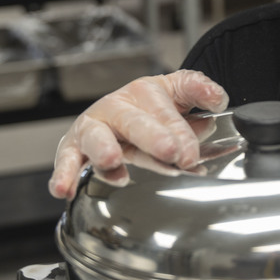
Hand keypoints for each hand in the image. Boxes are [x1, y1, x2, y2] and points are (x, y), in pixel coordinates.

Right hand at [49, 70, 228, 199]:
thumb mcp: (177, 92)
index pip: (165, 111)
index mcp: (144, 92)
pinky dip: (64, 174)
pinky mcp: (74, 148)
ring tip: (111, 161)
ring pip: (96, 136)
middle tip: (170, 152)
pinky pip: (67, 160)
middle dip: (151, 137)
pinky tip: (64, 189)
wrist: (118, 113)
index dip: (180, 131)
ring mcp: (93, 127)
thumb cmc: (150, 107)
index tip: (191, 153)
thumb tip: (216, 98)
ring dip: (103, 149)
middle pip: (133, 121)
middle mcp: (116, 107)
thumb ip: (198, 90)